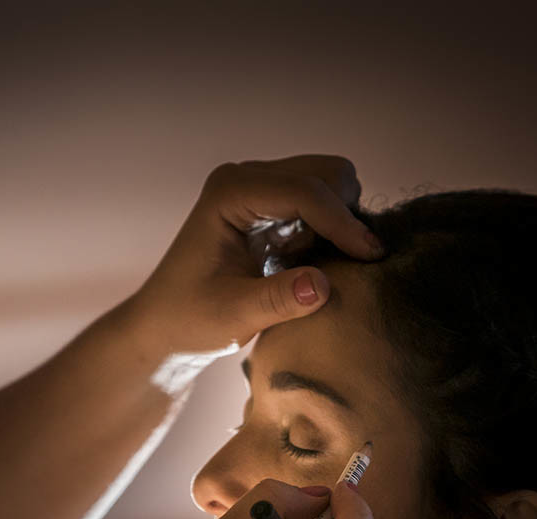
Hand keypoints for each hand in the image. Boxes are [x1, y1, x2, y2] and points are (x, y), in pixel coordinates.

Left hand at [125, 155, 383, 361]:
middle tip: (357, 262)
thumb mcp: (233, 315)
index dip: (343, 223)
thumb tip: (324, 285)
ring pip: (329, 181)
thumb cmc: (189, 320)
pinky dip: (333, 226)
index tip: (371, 257)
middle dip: (347, 214)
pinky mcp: (271, 206)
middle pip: (325, 172)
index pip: (304, 191)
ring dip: (343, 219)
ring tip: (335, 264)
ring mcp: (259, 188)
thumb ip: (278, 299)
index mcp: (230, 193)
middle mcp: (245, 178)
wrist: (165, 327)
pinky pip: (321, 201)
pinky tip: (319, 261)